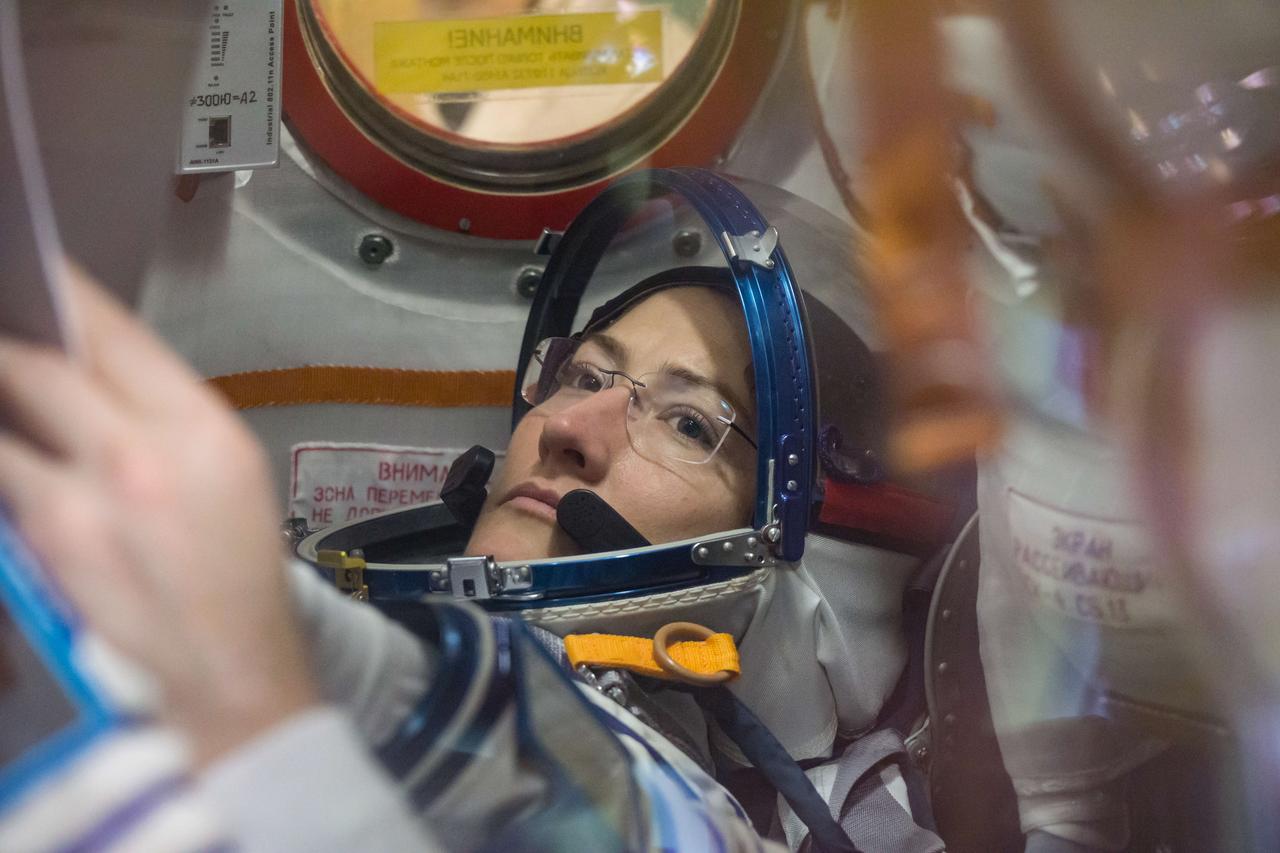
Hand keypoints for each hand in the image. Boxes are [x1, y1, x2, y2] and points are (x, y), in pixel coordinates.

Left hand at [0, 267, 317, 764]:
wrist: (226, 670)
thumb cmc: (234, 573)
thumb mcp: (225, 472)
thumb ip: (159, 416)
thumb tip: (86, 370)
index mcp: (201, 427)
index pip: (110, 332)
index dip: (58, 291)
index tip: (29, 268)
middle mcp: (141, 452)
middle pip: (42, 362)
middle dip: (9, 339)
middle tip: (3, 323)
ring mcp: (85, 498)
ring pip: (5, 411)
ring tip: (7, 388)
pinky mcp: (44, 542)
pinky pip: (1, 471)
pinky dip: (3, 446)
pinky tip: (12, 442)